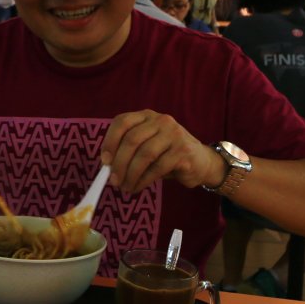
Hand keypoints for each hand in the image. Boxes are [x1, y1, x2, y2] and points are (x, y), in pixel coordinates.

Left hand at [100, 110, 221, 193]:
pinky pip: (157, 168)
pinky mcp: (183, 151)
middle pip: (132, 139)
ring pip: (144, 155)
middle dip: (119, 163)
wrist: (200, 162)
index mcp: (147, 116)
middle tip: (114, 181)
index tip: (104, 161)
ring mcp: (174, 134)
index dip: (110, 141)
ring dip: (131, 174)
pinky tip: (138, 187)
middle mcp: (161, 120)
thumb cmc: (166, 155)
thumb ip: (129, 150)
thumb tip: (107, 166)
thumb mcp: (147, 146)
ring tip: (125, 187)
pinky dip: (144, 180)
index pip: (122, 121)